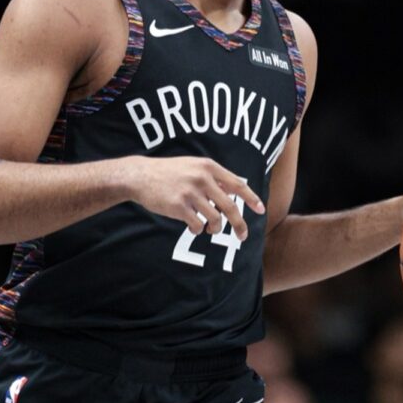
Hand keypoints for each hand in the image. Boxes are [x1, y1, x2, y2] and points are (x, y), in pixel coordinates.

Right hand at [119, 156, 264, 239]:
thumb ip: (213, 177)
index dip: (251, 199)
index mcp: (208, 167)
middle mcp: (202, 178)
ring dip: (215, 229)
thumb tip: (234, 191)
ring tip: (210, 229)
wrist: (140, 176)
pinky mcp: (179, 206)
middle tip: (242, 236)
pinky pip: (197, 225)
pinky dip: (198, 230)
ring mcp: (190, 193)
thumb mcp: (193, 165)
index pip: (238, 184)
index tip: (261, 210)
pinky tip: (192, 226)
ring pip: (214, 219)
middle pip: (230, 207)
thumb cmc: (169, 172)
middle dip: (239, 225)